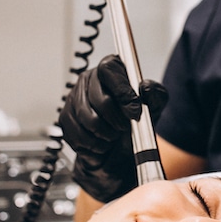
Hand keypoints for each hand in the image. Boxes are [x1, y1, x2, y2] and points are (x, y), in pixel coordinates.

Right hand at [59, 54, 167, 202]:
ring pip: (89, 120)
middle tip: (125, 128)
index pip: (109, 69)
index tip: (134, 111)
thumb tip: (144, 87)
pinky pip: (78, 135)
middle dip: (118, 121)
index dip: (122, 91)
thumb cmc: (134, 125)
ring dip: (107, 135)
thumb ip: (155, 94)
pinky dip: (94, 145)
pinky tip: (101, 143)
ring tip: (113, 136)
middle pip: (101, 99)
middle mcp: (88, 79)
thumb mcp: (153, 108)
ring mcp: (73, 98)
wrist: (117, 152)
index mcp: (110, 69)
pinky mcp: (64, 118)